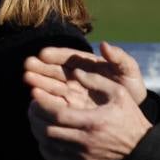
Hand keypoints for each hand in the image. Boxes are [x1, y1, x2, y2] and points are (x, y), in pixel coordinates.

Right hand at [24, 41, 146, 106]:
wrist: (132, 115)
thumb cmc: (131, 89)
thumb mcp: (130, 73)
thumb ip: (120, 58)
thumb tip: (104, 44)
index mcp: (88, 64)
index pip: (69, 57)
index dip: (55, 55)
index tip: (43, 54)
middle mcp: (76, 76)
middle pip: (55, 70)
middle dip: (41, 67)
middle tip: (27, 65)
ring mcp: (71, 92)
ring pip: (52, 85)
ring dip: (38, 81)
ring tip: (27, 79)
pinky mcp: (69, 107)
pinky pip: (55, 102)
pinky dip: (44, 99)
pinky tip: (34, 98)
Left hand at [27, 67, 150, 159]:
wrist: (140, 150)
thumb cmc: (129, 118)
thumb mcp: (119, 94)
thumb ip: (97, 81)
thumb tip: (76, 71)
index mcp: (93, 122)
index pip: (58, 114)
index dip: (42, 103)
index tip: (34, 93)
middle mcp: (85, 141)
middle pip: (47, 130)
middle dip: (34, 116)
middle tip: (32, 104)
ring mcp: (81, 155)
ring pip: (47, 144)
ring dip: (36, 129)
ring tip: (35, 116)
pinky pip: (52, 158)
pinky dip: (43, 146)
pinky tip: (44, 134)